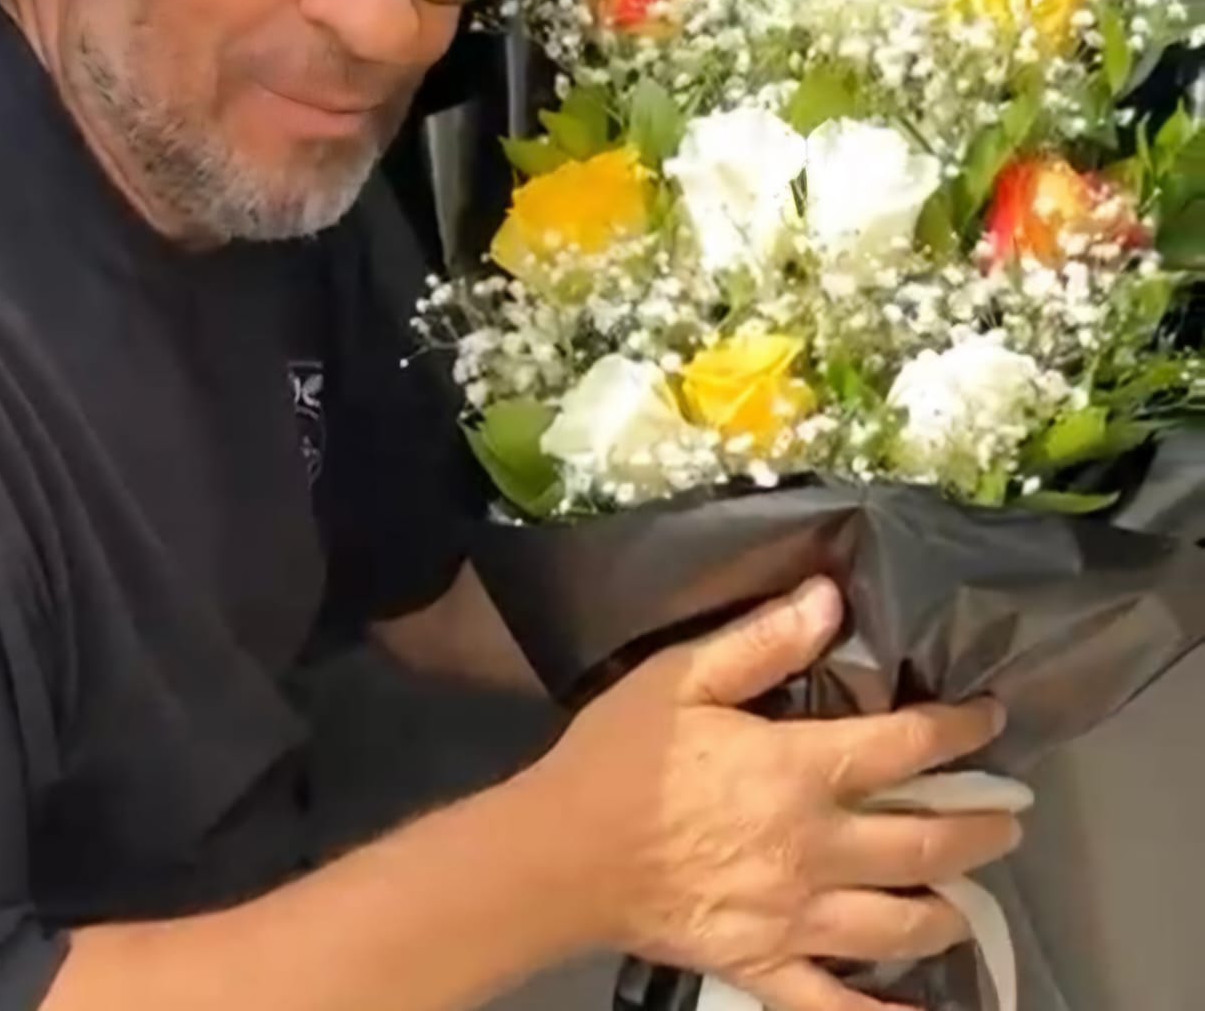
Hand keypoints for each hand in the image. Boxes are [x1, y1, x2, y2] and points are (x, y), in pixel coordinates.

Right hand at [523, 579, 1018, 1010]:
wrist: (562, 854)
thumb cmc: (622, 755)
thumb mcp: (683, 677)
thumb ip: (761, 640)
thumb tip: (831, 600)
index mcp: (797, 770)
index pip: (907, 748)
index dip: (960, 730)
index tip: (990, 718)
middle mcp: (815, 848)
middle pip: (927, 843)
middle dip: (980, 826)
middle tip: (1008, 815)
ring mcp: (796, 919)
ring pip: (903, 924)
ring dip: (950, 906)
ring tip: (969, 892)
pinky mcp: (766, 968)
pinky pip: (839, 1007)